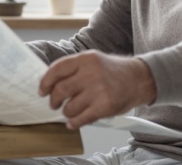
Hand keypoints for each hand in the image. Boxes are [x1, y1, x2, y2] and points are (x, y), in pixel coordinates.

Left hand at [38, 50, 156, 129]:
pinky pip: (82, 118)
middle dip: (54, 100)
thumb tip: (50, 82)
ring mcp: (99, 90)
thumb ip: (74, 69)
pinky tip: (73, 122)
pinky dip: (74, 123)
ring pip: (70, 107)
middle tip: (54, 104)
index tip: (42, 90)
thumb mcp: (93, 60)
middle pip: (61, 90)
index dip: (45, 82)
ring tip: (69, 111)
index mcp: (86, 58)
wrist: (139, 78)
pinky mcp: (105, 106)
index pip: (57, 69)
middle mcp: (91, 73)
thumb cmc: (114, 71)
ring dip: (66, 112)